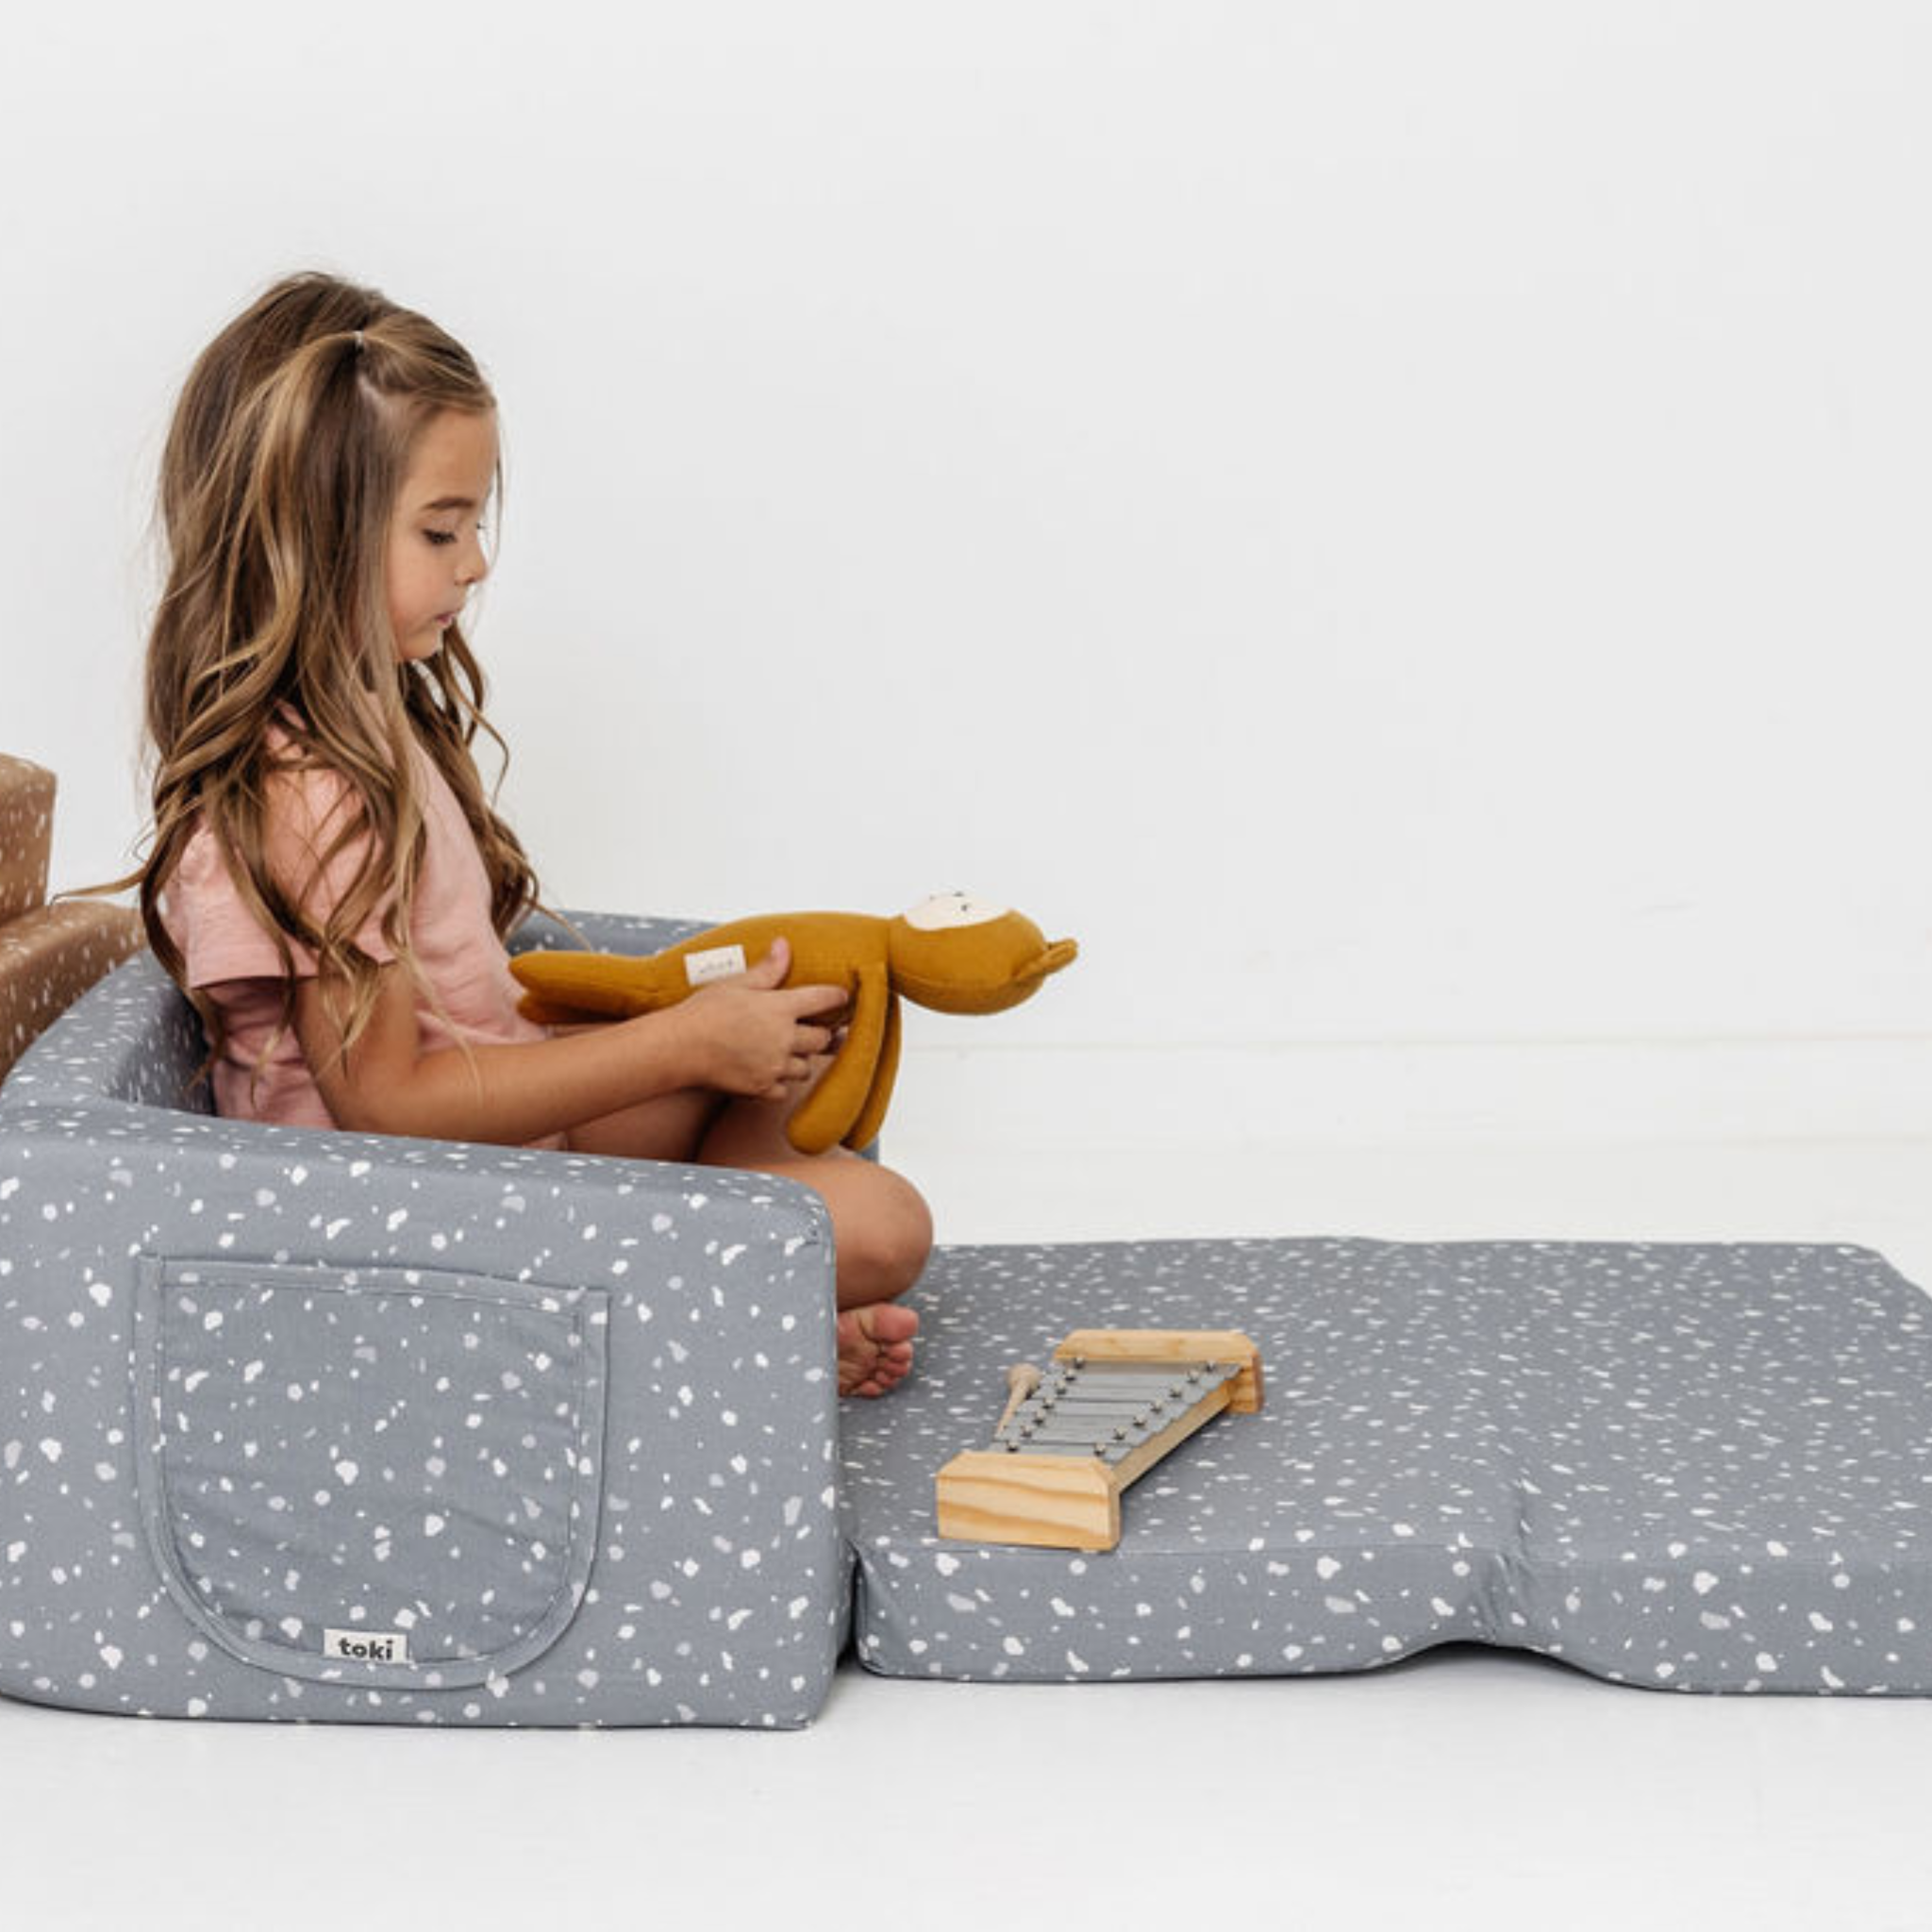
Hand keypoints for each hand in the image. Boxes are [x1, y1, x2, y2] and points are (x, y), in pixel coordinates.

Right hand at [674, 935, 847, 1099]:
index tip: (842, 998)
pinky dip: (781, 1082)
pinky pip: (784, 1090)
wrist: (679, 1047)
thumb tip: (784, 945)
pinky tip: (769, 1072)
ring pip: (805, 1067)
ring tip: (787, 1052)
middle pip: (822, 1039)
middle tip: (815, 1030)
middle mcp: (783, 1039)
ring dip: (800, 1059)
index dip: (836, 997)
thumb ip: (767, 969)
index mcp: (780, 1008)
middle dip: (820, 1034)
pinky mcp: (761, 1088)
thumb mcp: (736, 983)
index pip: (823, 1000)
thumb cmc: (703, 1012)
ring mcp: (774, 1066)